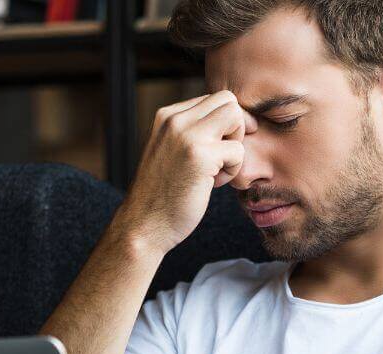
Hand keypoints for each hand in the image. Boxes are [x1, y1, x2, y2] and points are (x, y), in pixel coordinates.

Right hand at [116, 90, 256, 254]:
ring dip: (236, 144)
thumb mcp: (171, 151)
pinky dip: (233, 169)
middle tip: (224, 156)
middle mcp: (175, 119)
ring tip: (218, 169)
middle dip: (235, 127)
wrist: (144, 225)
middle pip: (227, 100)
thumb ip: (190, 132)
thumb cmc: (162, 194)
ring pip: (236, 115)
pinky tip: (213, 184)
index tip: (214, 151)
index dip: (223, 125)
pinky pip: (238, 149)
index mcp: (167, 116)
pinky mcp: (200, 155)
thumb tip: (228, 119)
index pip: (212, 100)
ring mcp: (187, 135)